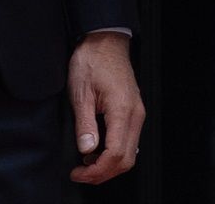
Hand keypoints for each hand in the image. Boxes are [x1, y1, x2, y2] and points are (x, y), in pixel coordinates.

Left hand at [66, 31, 143, 184]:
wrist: (105, 41)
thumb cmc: (92, 61)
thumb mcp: (81, 93)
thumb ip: (85, 124)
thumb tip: (87, 149)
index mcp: (122, 110)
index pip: (115, 154)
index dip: (96, 170)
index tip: (78, 172)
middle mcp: (135, 114)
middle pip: (127, 159)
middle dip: (103, 173)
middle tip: (81, 173)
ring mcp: (136, 113)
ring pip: (130, 153)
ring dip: (109, 164)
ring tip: (86, 163)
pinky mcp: (133, 111)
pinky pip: (128, 140)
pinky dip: (114, 153)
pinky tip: (97, 150)